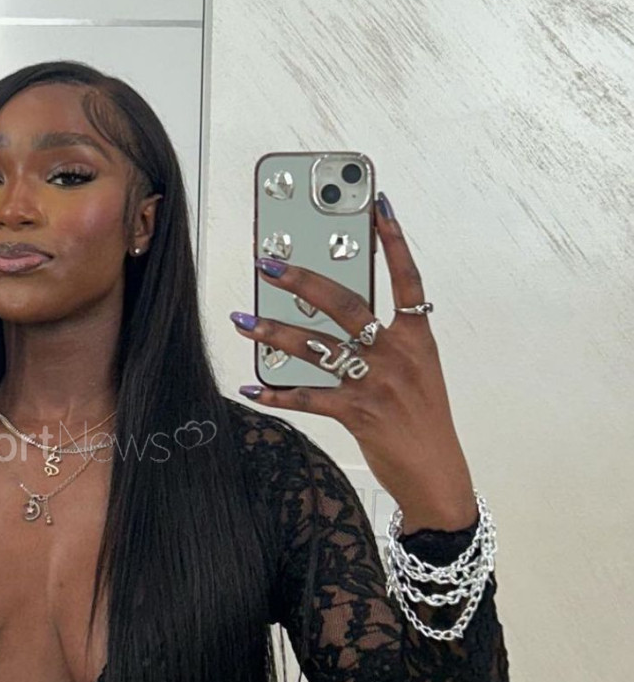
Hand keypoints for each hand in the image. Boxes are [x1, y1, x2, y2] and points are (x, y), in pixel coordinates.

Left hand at [229, 192, 476, 532]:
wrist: (437, 475)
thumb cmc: (422, 420)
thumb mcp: (417, 372)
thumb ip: (389, 341)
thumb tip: (341, 319)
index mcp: (418, 337)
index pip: (408, 278)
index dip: (393, 241)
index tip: (377, 207)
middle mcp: (398, 353)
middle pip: (346, 303)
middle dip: (302, 280)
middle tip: (269, 264)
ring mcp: (378, 382)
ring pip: (317, 347)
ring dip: (275, 331)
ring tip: (243, 320)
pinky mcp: (358, 413)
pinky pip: (309, 397)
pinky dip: (277, 392)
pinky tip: (252, 386)